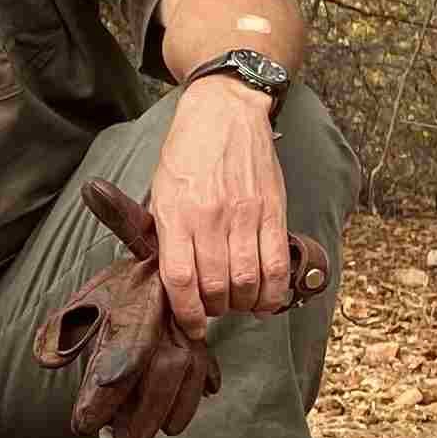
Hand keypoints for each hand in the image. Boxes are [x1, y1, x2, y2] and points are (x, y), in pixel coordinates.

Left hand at [143, 78, 290, 330]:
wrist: (224, 110)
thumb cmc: (186, 151)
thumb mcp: (160, 189)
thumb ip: (164, 232)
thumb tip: (169, 278)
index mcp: (176, 214)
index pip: (180, 281)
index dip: (186, 315)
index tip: (191, 327)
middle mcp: (210, 218)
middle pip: (215, 287)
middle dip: (214, 310)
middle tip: (213, 308)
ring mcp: (245, 215)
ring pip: (248, 282)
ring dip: (243, 304)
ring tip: (238, 302)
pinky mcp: (273, 210)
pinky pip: (276, 264)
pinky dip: (273, 291)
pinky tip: (267, 300)